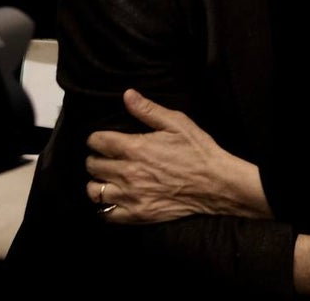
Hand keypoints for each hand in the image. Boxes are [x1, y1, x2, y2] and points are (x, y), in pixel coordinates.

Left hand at [86, 89, 269, 222]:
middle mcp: (127, 173)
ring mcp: (131, 196)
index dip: (97, 138)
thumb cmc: (198, 151)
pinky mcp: (137, 214)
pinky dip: (106, 207)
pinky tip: (115, 199)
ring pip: (94, 190)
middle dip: (97, 158)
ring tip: (107, 178)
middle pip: (93, 165)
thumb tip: (127, 95)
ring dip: (97, 182)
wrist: (216, 183)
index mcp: (134, 148)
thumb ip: (148, 109)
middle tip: (107, 157)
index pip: (97, 141)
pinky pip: (108, 214)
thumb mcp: (177, 123)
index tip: (103, 139)